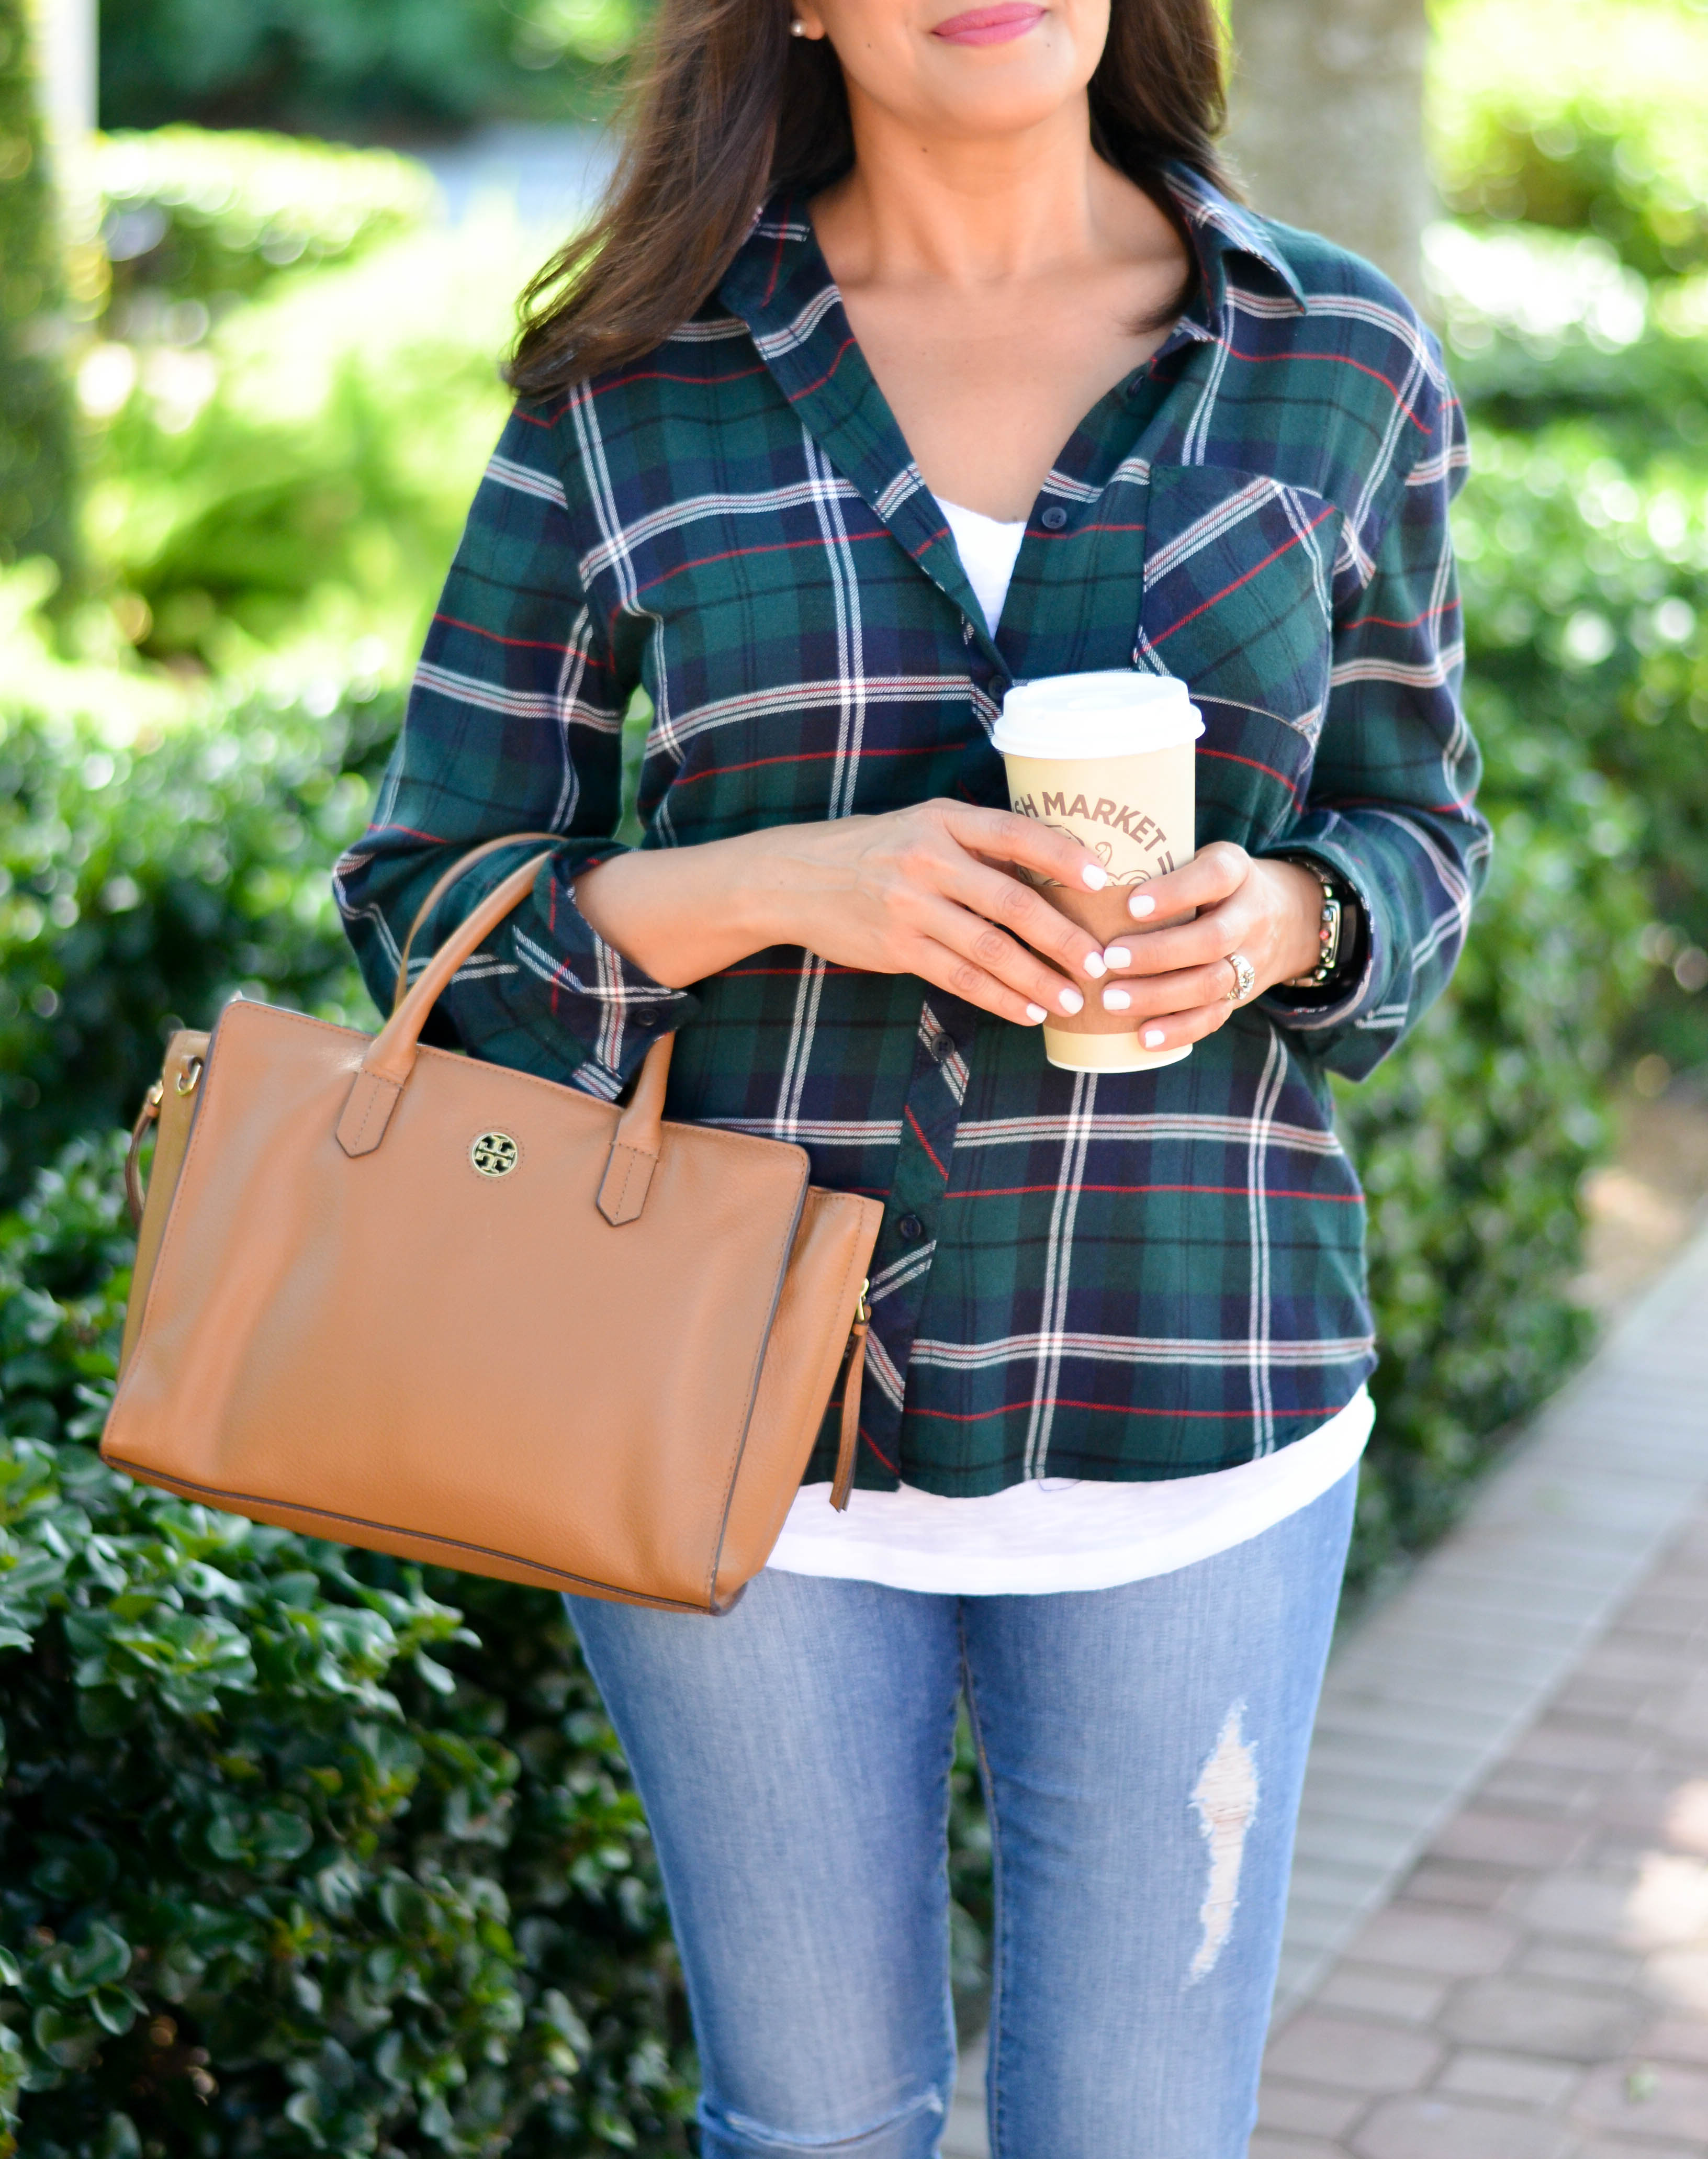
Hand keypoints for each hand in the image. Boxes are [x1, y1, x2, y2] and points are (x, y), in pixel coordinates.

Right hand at [574, 800, 1121, 1026]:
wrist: (796, 878)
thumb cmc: (879, 849)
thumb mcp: (926, 826)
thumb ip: (982, 844)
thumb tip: (1062, 870)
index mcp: (944, 820)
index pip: (1016, 833)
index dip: (1063, 856)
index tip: (1103, 881)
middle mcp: (928, 859)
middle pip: (1011, 901)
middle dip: (1061, 937)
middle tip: (1098, 961)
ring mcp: (910, 906)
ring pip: (989, 949)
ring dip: (1037, 979)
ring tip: (1072, 999)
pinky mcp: (897, 947)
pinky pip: (959, 978)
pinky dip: (999, 997)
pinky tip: (1028, 1010)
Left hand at [1087, 845, 1325, 1056]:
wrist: (1286, 916)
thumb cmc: (1211, 884)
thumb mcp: (1198, 859)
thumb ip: (1154, 864)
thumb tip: (1072, 871)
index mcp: (1235, 871)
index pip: (1212, 877)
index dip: (1174, 893)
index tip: (1131, 905)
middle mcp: (1250, 915)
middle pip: (1211, 939)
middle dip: (1157, 954)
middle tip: (1107, 959)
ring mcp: (1250, 958)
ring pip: (1211, 982)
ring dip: (1159, 996)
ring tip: (1111, 1000)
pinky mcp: (1242, 994)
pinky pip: (1214, 1016)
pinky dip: (1179, 1029)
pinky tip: (1143, 1037)